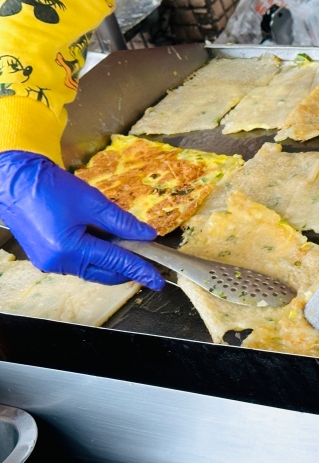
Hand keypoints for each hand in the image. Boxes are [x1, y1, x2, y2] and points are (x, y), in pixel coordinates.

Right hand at [0, 151, 164, 289]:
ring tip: (130, 247)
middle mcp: (59, 263)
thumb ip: (123, 222)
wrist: (15, 182)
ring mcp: (50, 263)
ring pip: (92, 269)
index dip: (140, 270)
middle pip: (104, 273)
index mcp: (70, 250)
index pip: (116, 263)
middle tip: (149, 261)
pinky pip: (79, 262)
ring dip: (112, 262)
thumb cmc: (52, 188)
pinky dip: (95, 255)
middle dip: (127, 269)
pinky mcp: (46, 258)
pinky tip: (106, 242)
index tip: (159, 280)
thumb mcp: (93, 202)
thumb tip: (147, 235)